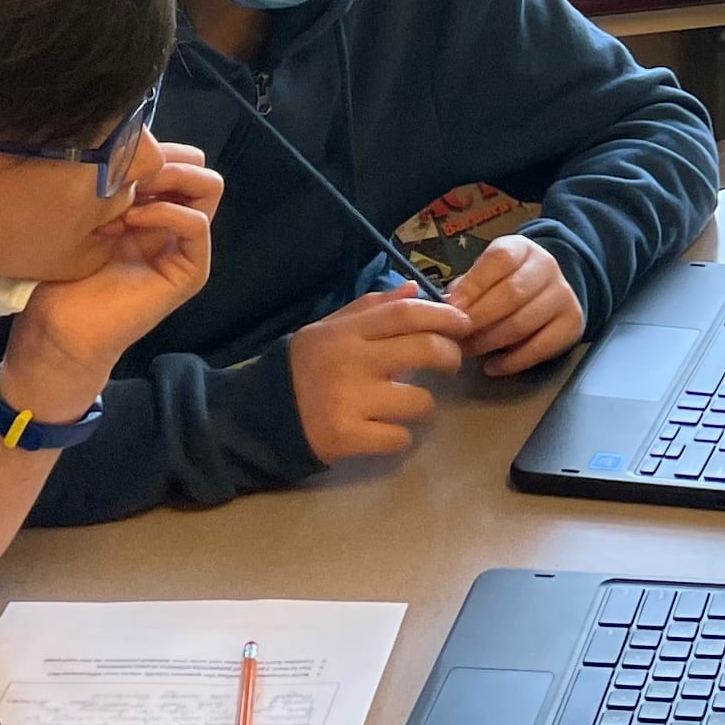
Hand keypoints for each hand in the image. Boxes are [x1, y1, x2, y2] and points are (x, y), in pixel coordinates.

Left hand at [3, 143, 219, 415]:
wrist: (60, 330)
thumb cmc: (63, 274)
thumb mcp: (87, 216)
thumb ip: (112, 185)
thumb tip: (123, 144)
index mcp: (155, 209)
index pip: (179, 158)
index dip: (154, 149)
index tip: (115, 156)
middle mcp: (175, 223)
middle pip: (198, 166)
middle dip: (165, 160)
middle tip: (127, 171)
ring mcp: (186, 247)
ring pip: (208, 186)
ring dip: (169, 180)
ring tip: (130, 193)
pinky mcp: (189, 270)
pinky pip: (197, 224)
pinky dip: (168, 212)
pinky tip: (132, 218)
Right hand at [288, 283, 471, 462]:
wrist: (260, 414)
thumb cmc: (304, 367)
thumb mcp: (330, 327)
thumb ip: (371, 307)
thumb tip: (414, 286)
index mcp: (347, 331)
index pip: (406, 312)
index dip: (443, 314)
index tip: (464, 323)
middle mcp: (351, 361)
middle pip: (425, 349)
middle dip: (450, 355)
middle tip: (451, 362)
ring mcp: (349, 401)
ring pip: (420, 401)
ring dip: (424, 404)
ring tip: (408, 403)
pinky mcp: (346, 437)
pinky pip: (399, 438)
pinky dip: (399, 437)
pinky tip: (385, 430)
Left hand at [454, 234, 586, 375]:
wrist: (547, 295)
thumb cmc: (504, 286)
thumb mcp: (485, 276)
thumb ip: (467, 289)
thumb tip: (447, 309)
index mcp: (522, 249)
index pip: (500, 259)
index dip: (474, 285)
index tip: (451, 308)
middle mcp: (548, 267)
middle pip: (513, 293)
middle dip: (479, 318)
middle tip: (457, 336)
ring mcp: (564, 296)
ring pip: (524, 323)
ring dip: (490, 342)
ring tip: (469, 351)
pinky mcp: (572, 325)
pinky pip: (539, 348)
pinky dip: (511, 362)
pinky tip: (492, 366)